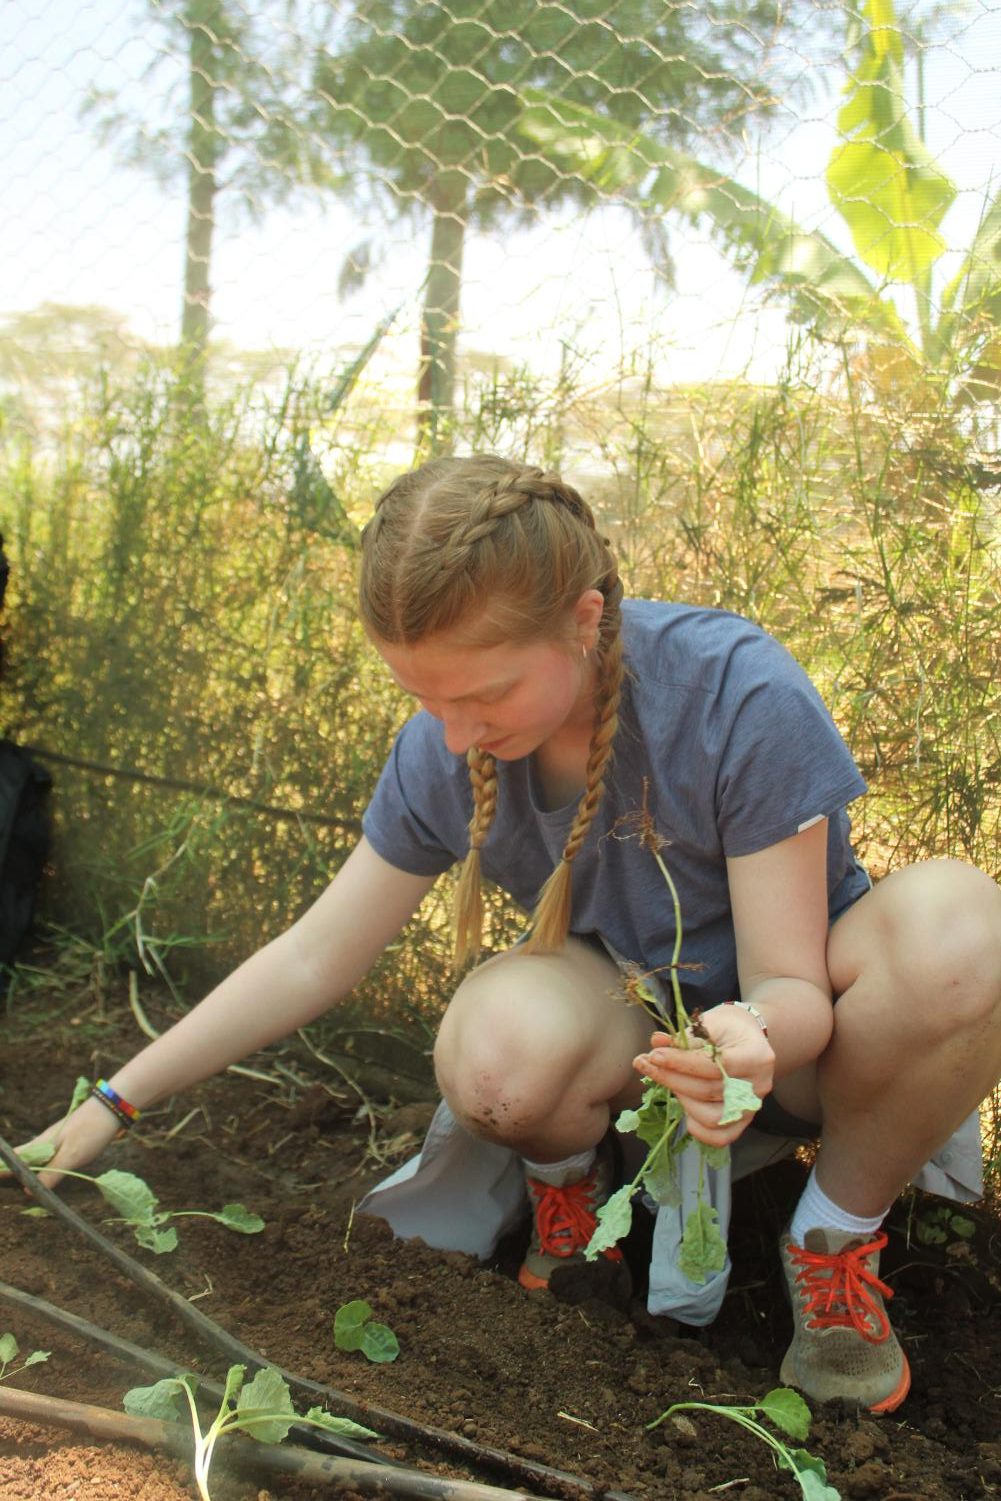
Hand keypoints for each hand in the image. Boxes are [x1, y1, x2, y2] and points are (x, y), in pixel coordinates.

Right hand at [6, 1096, 122, 1190]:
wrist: (112, 1107)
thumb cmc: (91, 1129)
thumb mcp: (72, 1155)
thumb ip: (51, 1173)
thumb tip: (28, 1191)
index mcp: (40, 1145)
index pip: (12, 1160)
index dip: (2, 1171)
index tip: (0, 1181)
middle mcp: (44, 1143)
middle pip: (19, 1160)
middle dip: (11, 1173)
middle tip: (5, 1184)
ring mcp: (55, 1142)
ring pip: (33, 1159)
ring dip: (25, 1172)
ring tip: (16, 1184)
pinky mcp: (67, 1143)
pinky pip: (48, 1158)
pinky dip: (42, 1168)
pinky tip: (43, 1174)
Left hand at [633, 1005, 774, 1147]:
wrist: (747, 1037)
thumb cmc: (726, 1028)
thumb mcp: (708, 1023)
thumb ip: (684, 1036)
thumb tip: (656, 1042)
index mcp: (755, 1056)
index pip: (715, 1065)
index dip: (681, 1062)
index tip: (655, 1055)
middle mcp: (758, 1085)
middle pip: (710, 1091)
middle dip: (673, 1078)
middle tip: (648, 1064)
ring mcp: (752, 1106)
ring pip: (713, 1118)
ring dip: (683, 1100)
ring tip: (669, 1081)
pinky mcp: (743, 1121)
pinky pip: (720, 1136)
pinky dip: (697, 1127)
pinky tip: (682, 1106)